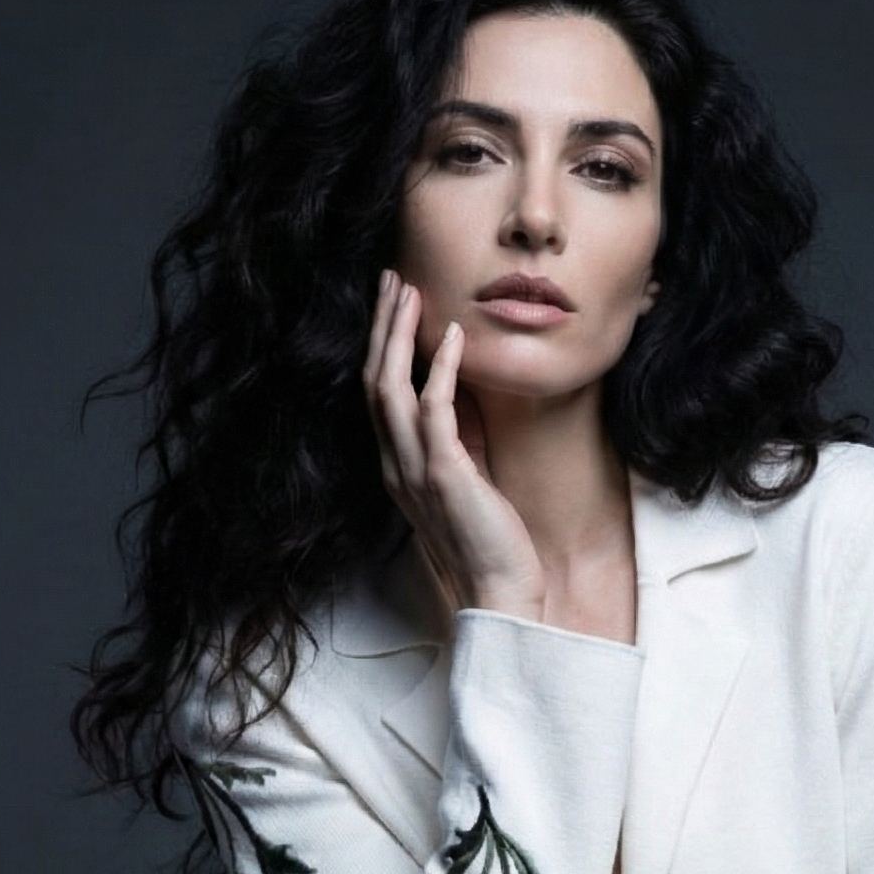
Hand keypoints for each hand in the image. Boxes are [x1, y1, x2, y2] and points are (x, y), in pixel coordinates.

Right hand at [363, 268, 547, 620]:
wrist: (499, 594)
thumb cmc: (489, 543)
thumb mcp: (467, 481)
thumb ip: (458, 440)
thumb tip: (464, 393)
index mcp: (397, 469)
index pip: (377, 396)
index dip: (380, 346)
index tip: (393, 305)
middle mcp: (396, 467)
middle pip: (374, 381)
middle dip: (381, 327)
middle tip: (391, 279)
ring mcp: (415, 472)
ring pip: (391, 388)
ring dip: (399, 335)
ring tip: (411, 292)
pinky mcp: (445, 476)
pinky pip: (435, 410)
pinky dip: (441, 369)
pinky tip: (453, 336)